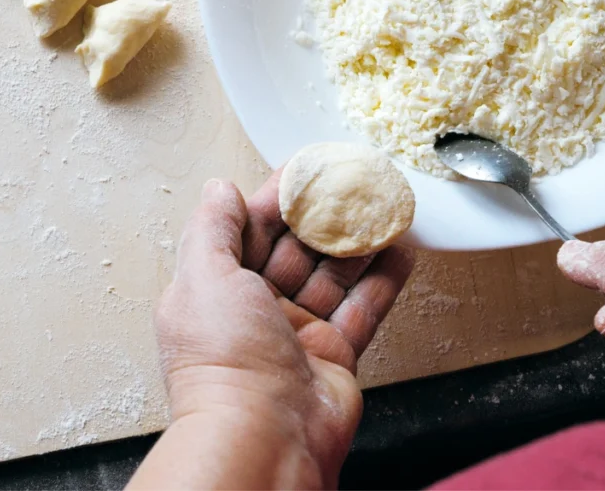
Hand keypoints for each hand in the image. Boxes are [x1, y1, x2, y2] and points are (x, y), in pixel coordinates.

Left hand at [129, 172, 413, 489]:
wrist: (264, 437)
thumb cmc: (224, 363)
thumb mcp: (203, 277)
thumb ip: (213, 228)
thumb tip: (218, 189)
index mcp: (217, 290)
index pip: (251, 229)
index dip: (279, 197)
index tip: (308, 169)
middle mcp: (256, 311)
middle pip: (297, 249)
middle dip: (326, 216)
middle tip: (355, 183)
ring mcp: (298, 334)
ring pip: (334, 275)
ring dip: (359, 243)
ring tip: (386, 208)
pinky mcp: (335, 355)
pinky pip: (363, 309)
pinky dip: (383, 281)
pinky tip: (401, 253)